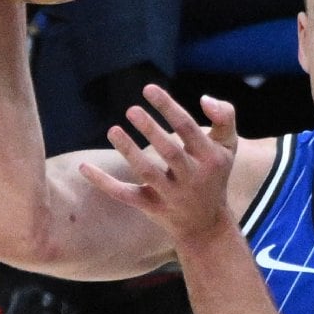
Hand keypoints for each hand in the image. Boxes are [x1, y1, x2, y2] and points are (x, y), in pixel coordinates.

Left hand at [80, 85, 239, 245]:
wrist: (206, 224)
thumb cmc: (214, 174)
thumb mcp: (228, 146)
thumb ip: (224, 116)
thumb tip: (204, 98)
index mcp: (210, 159)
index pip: (188, 129)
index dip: (168, 107)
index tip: (148, 89)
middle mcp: (191, 178)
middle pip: (169, 152)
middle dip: (150, 130)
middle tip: (131, 110)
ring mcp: (170, 195)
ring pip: (147, 173)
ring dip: (129, 152)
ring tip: (113, 130)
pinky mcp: (151, 207)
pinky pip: (125, 195)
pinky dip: (104, 183)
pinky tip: (84, 167)